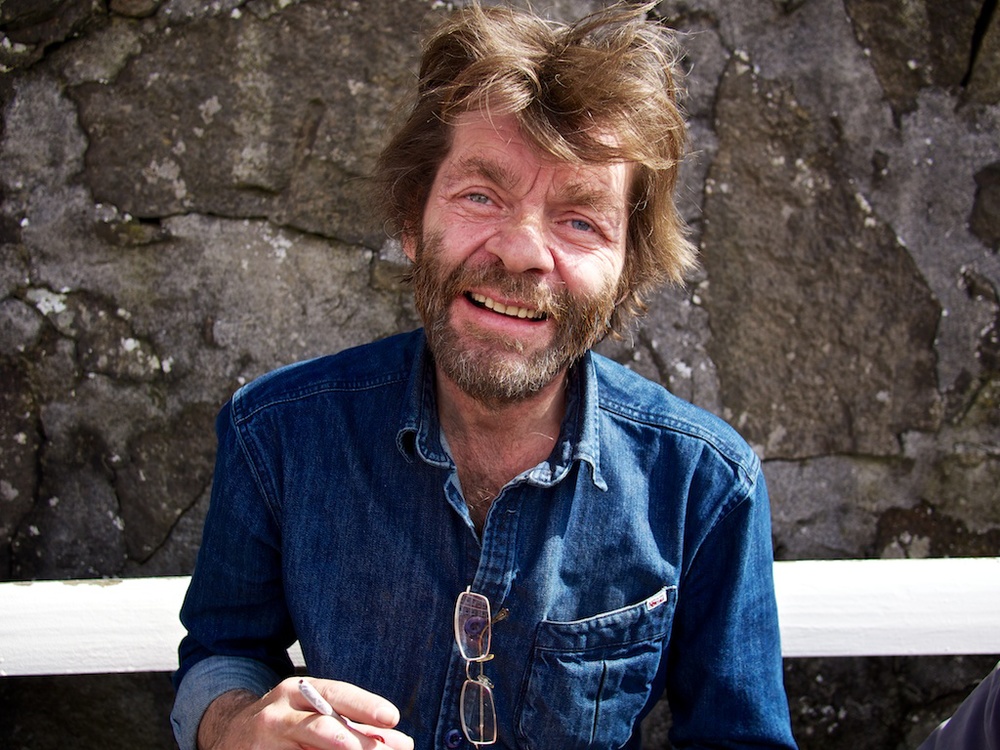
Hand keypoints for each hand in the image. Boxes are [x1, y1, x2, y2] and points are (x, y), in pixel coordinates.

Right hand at [197, 677, 413, 749]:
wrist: (230, 734)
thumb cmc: (287, 722)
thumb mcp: (315, 713)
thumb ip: (356, 725)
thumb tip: (402, 743)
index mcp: (297, 691)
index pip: (334, 695)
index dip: (364, 706)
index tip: (392, 718)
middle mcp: (277, 713)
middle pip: (320, 727)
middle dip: (354, 741)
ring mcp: (264, 742)